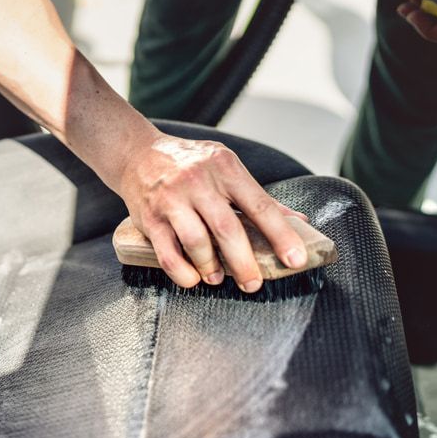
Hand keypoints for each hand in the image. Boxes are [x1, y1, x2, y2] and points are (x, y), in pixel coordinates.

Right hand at [118, 133, 308, 291]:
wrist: (137, 154)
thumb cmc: (190, 165)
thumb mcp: (226, 168)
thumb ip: (260, 198)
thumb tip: (299, 222)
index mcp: (225, 168)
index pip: (260, 205)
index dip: (281, 235)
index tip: (296, 259)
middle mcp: (198, 182)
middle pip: (227, 228)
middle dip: (244, 262)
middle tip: (253, 284)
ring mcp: (172, 200)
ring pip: (196, 241)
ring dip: (210, 267)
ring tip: (217, 278)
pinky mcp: (150, 218)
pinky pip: (167, 252)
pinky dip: (181, 272)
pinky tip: (192, 279)